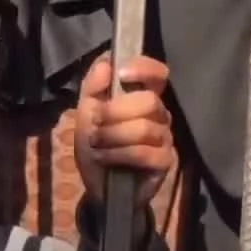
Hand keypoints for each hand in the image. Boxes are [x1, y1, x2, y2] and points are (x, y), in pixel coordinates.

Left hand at [75, 54, 172, 208]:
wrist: (97, 186)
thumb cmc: (95, 146)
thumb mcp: (85, 115)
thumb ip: (92, 88)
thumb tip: (105, 64)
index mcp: (143, 97)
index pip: (158, 73)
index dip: (144, 68)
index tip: (121, 74)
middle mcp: (159, 114)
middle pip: (149, 101)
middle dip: (115, 112)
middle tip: (95, 124)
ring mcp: (165, 138)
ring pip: (143, 128)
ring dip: (111, 136)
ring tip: (96, 145)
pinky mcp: (165, 161)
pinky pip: (144, 152)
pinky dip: (118, 154)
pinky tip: (104, 158)